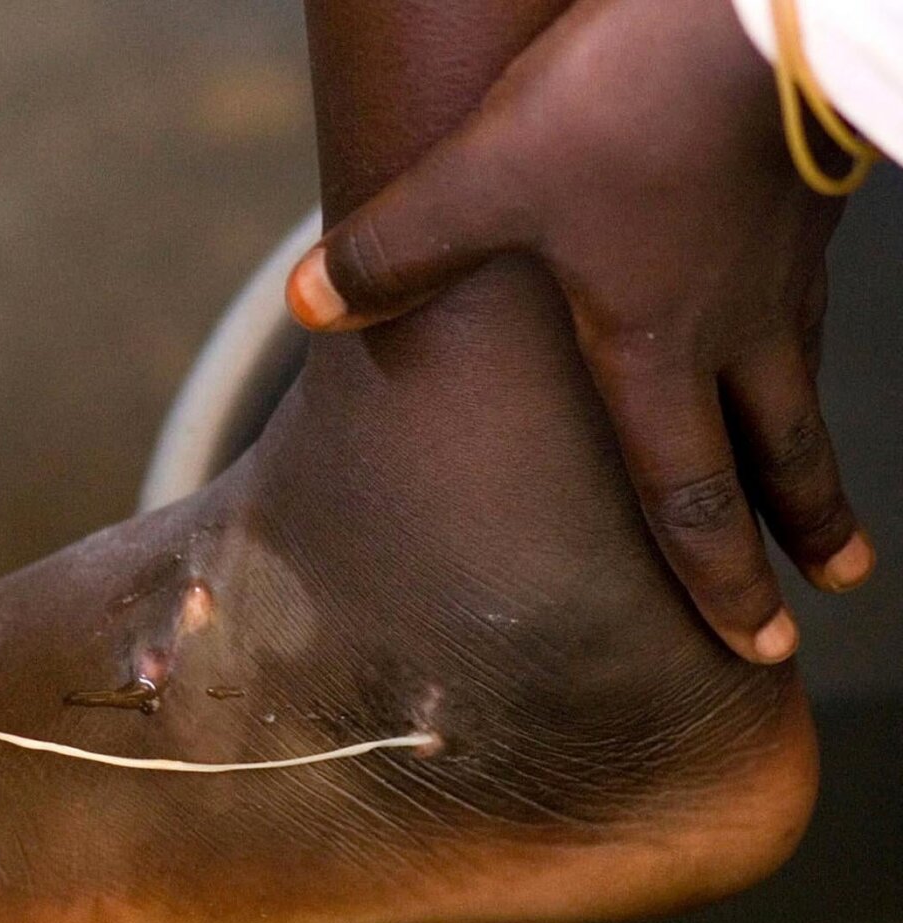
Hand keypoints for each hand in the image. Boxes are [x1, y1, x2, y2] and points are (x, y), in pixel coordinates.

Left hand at [285, 0, 871, 662]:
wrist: (758, 8)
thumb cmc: (624, 102)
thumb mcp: (483, 177)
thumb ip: (396, 249)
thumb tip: (311, 304)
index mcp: (657, 347)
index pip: (692, 491)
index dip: (721, 576)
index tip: (757, 642)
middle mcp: (736, 324)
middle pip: (779, 453)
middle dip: (801, 530)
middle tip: (828, 588)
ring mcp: (782, 265)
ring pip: (806, 381)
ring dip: (815, 449)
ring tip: (829, 494)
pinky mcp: (805, 198)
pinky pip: (804, 299)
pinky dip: (800, 343)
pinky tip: (786, 323)